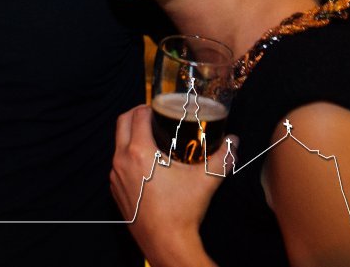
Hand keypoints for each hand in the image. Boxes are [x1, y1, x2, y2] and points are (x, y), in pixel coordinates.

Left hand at [111, 105, 226, 266]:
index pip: (137, 115)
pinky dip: (127, 157)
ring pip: (117, 144)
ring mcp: (115, 176)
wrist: (166, 242)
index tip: (158, 108)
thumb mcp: (205, 180)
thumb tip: (234, 141)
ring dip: (130, 136)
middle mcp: (121, 160)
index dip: (147, 107)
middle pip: (122, 123)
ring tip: (150, 138)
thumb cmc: (182, 211)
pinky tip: (145, 164)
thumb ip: (222, 158)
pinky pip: (117, 165)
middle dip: (136, 115)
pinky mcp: (115, 190)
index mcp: (139, 152)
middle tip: (152, 116)